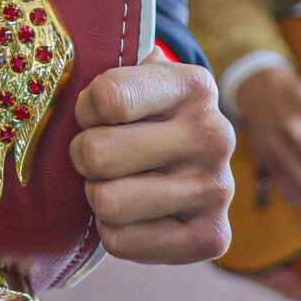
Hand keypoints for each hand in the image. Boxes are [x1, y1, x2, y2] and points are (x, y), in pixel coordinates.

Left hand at [71, 58, 235, 263]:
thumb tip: (81, 59)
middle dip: (85, 157)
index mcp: (194, 85)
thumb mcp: (131, 79)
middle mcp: (216, 135)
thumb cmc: (141, 117)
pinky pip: (121, 241)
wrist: (188, 166)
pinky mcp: (212, 239)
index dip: (85, 110)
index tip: (95, 113)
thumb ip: (106, 66)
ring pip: (107, 201)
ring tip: (120, 182)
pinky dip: (115, 230)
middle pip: (98, 154)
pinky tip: (137, 214)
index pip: (108, 97)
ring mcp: (218, 189)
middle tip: (101, 156)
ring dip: (99, 195)